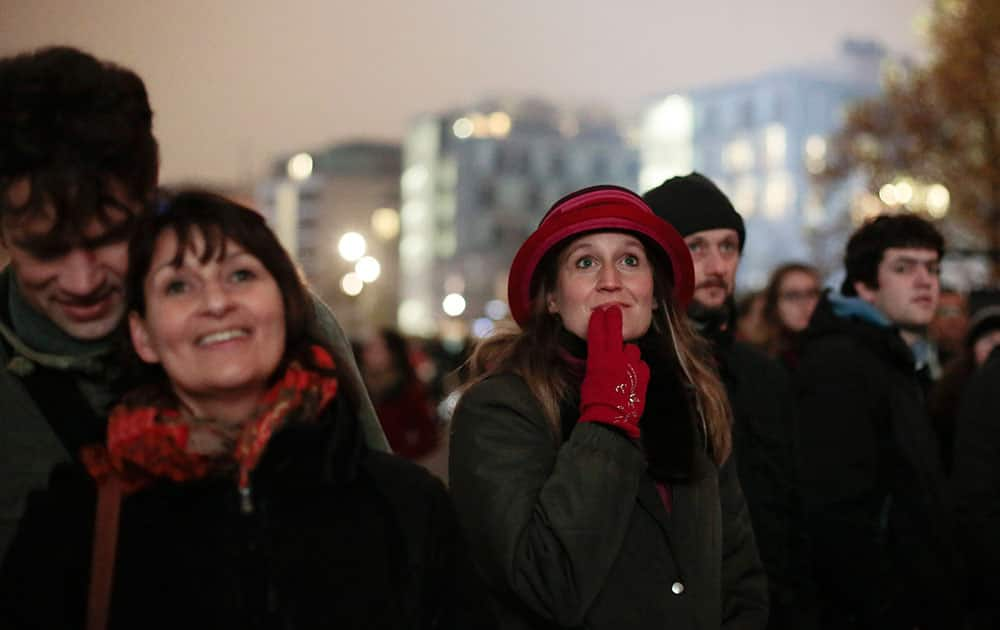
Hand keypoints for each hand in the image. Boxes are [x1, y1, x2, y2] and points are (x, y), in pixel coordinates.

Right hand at [578, 306, 649, 439]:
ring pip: (632, 349)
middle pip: (615, 333)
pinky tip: (633, 376)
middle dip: (613, 319)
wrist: (611, 417)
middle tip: (614, 310)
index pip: (597, 334)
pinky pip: (641, 364)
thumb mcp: (588, 380)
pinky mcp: (643, 374)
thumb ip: (594, 366)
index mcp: (598, 360)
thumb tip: (596, 360)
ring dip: (628, 353)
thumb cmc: (595, 402)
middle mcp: (615, 359)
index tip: (599, 313)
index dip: (598, 321)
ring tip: (624, 364)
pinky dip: (637, 368)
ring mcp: (630, 365)